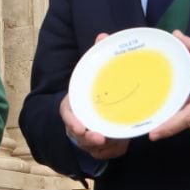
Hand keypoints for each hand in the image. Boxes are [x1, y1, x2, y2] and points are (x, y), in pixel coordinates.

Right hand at [61, 32, 128, 159]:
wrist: (95, 108)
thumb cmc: (93, 89)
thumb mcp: (93, 73)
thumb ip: (96, 55)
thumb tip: (103, 35)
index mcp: (73, 105)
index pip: (67, 115)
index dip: (72, 122)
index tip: (80, 127)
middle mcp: (77, 122)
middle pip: (79, 136)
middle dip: (89, 139)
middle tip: (101, 138)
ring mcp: (87, 137)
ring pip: (93, 148)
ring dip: (104, 147)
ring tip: (118, 141)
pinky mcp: (99, 147)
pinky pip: (106, 154)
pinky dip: (114, 151)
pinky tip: (123, 145)